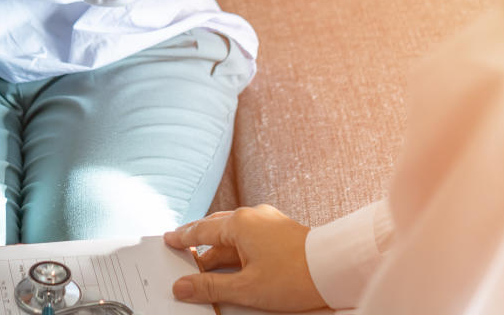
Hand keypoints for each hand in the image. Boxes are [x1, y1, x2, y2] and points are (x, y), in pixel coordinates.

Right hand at [163, 205, 327, 311]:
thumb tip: (182, 286)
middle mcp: (252, 215)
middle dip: (199, 243)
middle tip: (182, 250)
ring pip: (234, 233)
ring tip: (205, 265)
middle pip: (216, 229)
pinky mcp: (280, 229)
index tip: (168, 239)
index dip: (183, 238)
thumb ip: (210, 286)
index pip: (201, 230)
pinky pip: (249, 236)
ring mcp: (267, 220)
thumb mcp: (246, 288)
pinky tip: (235, 263)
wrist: (335, 268)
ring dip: (218, 249)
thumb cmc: (294, 276)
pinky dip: (236, 248)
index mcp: (240, 223)